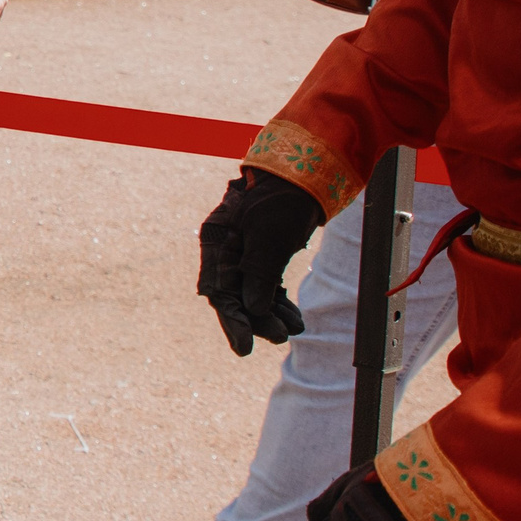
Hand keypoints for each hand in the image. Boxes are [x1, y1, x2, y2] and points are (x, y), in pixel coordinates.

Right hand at [197, 168, 323, 354]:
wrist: (304, 173)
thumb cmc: (284, 200)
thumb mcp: (270, 237)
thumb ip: (259, 273)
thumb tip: (253, 310)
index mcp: (217, 239)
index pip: (220, 290)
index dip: (232, 320)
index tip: (245, 347)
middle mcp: (226, 248)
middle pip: (235, 295)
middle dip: (256, 319)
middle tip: (279, 337)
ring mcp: (244, 251)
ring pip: (253, 293)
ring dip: (272, 314)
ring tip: (294, 329)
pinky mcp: (263, 254)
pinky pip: (267, 287)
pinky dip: (280, 303)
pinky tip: (295, 318)